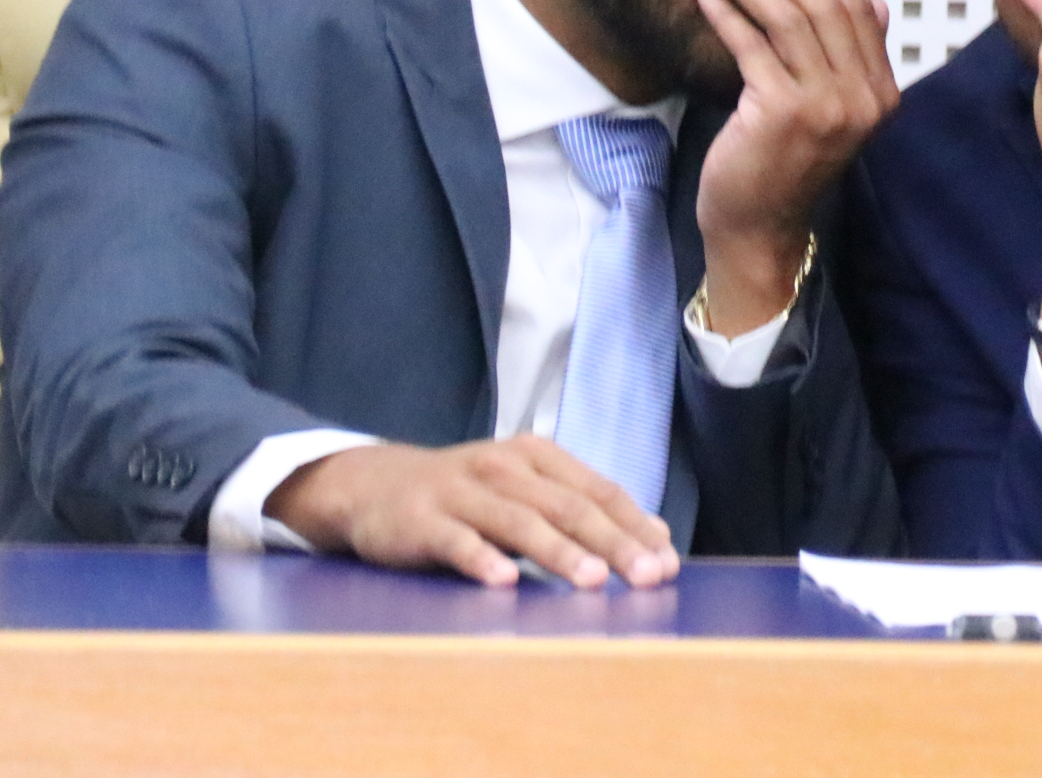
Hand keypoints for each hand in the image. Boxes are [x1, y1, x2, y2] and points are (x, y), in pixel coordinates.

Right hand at [263, 438, 678, 589]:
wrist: (374, 485)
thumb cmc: (466, 496)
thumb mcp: (526, 491)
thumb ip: (582, 509)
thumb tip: (653, 536)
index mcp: (536, 457)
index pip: (597, 491)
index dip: (634, 526)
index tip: (667, 562)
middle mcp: (503, 467)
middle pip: (566, 506)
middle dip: (612, 542)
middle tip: (647, 576)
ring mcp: (461, 491)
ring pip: (518, 521)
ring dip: (558, 552)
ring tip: (592, 581)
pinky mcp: (421, 520)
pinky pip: (456, 541)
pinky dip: (481, 560)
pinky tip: (504, 582)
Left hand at [692, 0, 901, 333]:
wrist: (761, 228)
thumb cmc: (789, 166)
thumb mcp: (836, 111)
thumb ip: (858, 59)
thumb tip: (877, 1)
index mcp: (882, 94)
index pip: (858, 12)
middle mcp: (862, 99)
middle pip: (825, 8)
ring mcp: (824, 106)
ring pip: (788, 20)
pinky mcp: (780, 111)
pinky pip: (752, 45)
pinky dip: (726, 14)